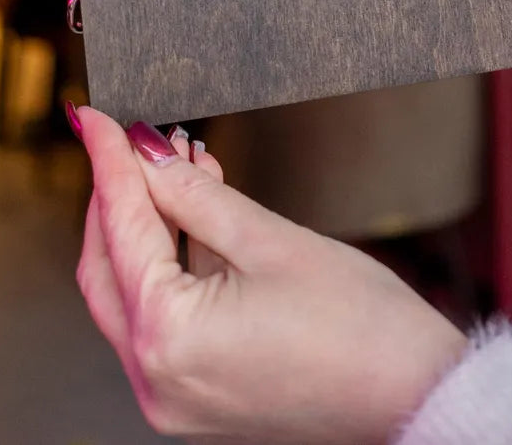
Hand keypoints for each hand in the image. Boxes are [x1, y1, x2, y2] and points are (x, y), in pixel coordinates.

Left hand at [75, 109, 465, 441]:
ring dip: (149, 227)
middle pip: (107, 268)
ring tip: (178, 161)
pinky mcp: (198, 395)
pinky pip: (164, 320)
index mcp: (167, 339)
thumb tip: (146, 155)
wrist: (416, 395)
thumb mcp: (270, 240)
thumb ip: (194, 195)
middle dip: (118, 197)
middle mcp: (157, 380)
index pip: (120, 228)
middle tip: (134, 136)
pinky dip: (173, 265)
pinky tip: (197, 213)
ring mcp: (175, 396)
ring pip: (133, 294)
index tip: (95, 115)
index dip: (108, 161)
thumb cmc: (362, 329)